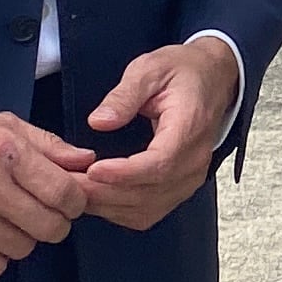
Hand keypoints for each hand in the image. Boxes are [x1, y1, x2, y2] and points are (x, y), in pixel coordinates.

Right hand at [0, 112, 91, 276]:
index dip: (74, 202)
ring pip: (24, 249)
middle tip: (35, 213)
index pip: (66, 193)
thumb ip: (48, 144)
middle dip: (52, 223)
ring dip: (20, 238)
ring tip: (0, 219)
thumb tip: (87, 161)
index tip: (65, 201)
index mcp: (6, 152)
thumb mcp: (1, 127)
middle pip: (51, 228)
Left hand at [80, 39, 242, 232]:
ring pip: (146, 209)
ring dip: (108, 205)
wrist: (213, 79)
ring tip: (75, 189)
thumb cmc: (183, 72)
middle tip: (68, 182)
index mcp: (190, 127)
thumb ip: (125, 95)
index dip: (124, 173)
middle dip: (104, 192)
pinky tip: (97, 196)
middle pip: (149, 193)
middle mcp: (194, 161)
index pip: (160, 163)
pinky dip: (119, 211)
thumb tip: (99, 122)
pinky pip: (149, 212)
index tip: (92, 170)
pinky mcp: (180, 188)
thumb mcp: (151, 69)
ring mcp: (190, 178)